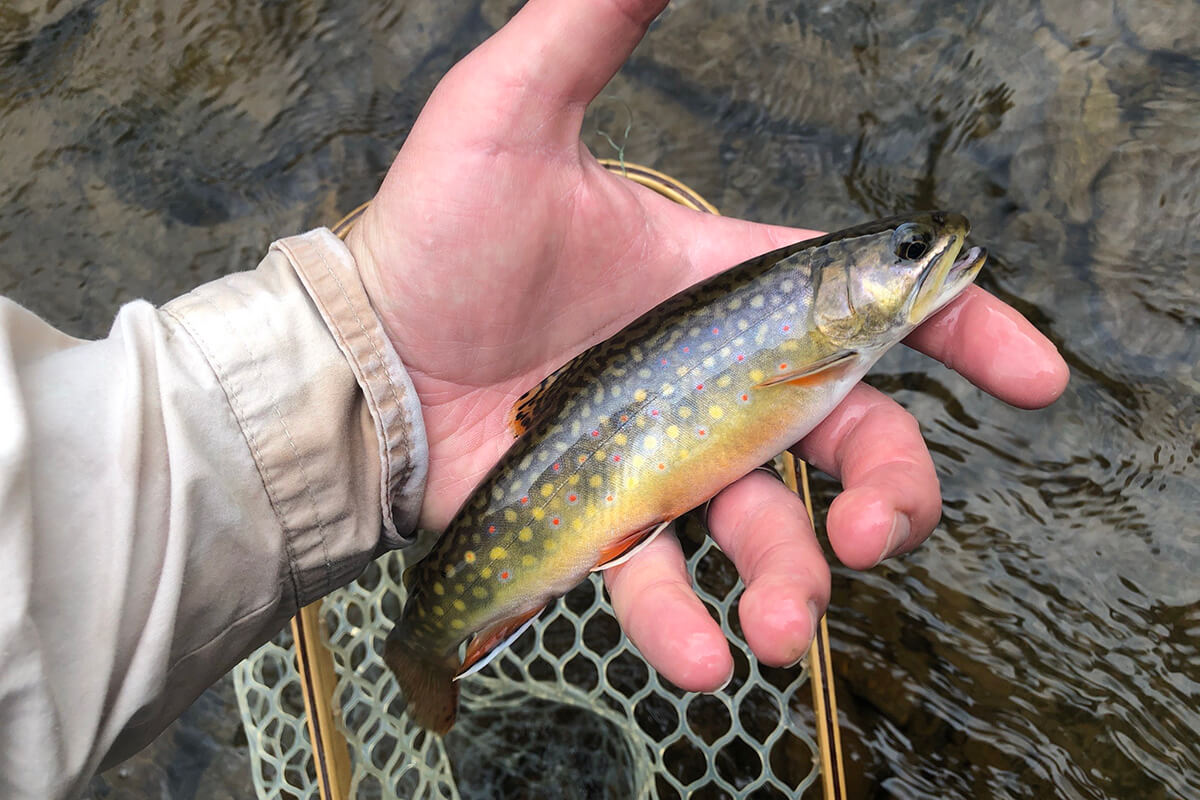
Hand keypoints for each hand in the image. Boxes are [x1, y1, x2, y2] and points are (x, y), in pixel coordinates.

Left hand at [346, 0, 1068, 688]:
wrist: (362, 351)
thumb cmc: (435, 232)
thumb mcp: (512, 115)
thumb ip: (588, 29)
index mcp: (720, 287)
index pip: (864, 305)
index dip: (959, 331)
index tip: (1031, 374)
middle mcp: (712, 380)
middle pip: (845, 438)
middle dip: (892, 490)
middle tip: (880, 532)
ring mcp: (663, 459)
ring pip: (767, 530)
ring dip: (796, 583)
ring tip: (782, 626)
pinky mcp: (606, 524)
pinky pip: (660, 583)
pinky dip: (682, 625)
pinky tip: (701, 661)